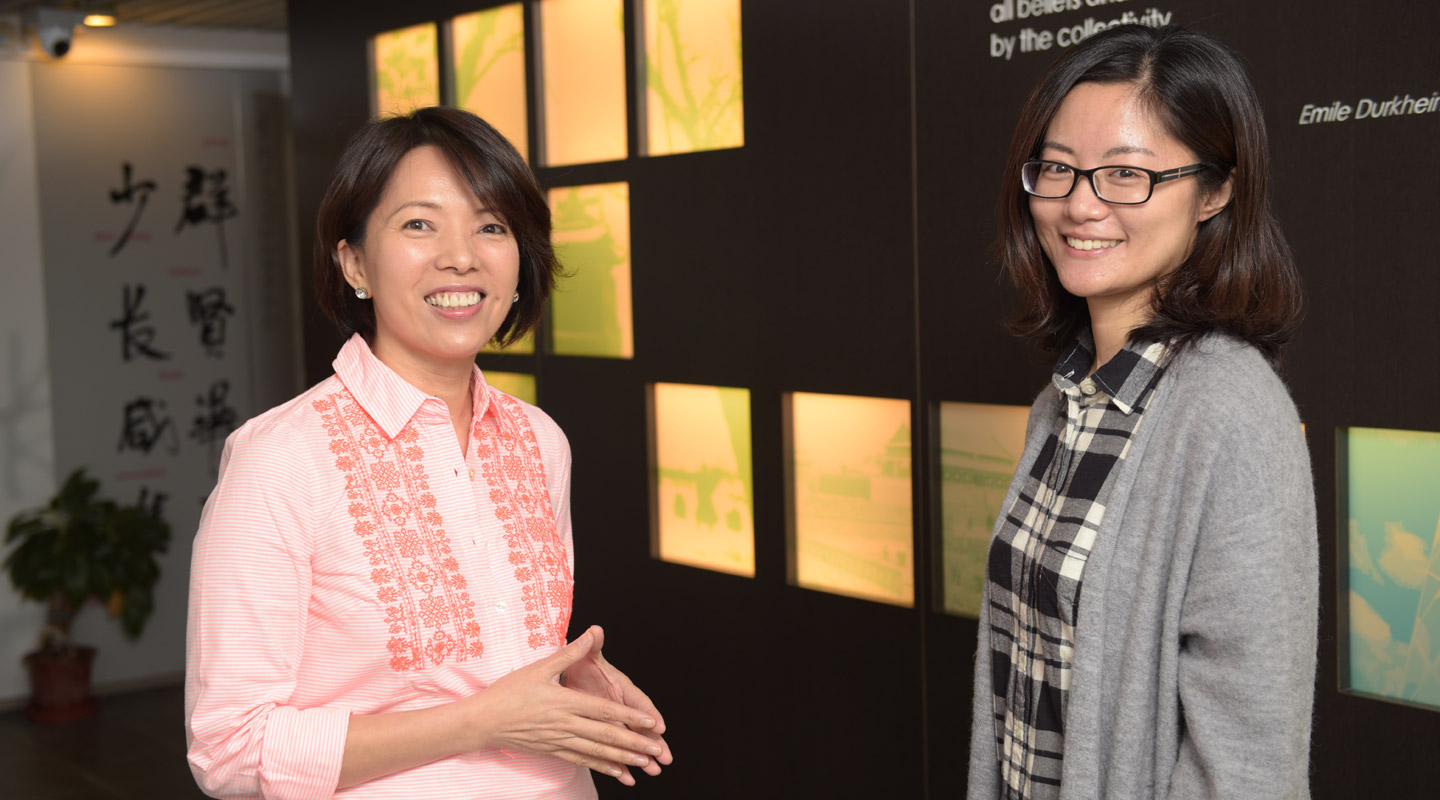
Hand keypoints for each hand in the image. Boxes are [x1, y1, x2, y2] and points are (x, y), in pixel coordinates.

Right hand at [470, 626, 667, 785]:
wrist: (483, 721)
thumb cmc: (509, 692)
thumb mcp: (540, 667)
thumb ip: (570, 653)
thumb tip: (592, 633)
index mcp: (565, 702)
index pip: (604, 711)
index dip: (629, 717)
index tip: (650, 722)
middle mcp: (565, 725)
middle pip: (606, 735)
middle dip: (634, 743)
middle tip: (656, 749)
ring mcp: (559, 741)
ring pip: (597, 752)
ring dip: (622, 758)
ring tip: (644, 763)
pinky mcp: (553, 751)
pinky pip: (582, 761)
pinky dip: (601, 766)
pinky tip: (618, 772)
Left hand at [561, 625, 672, 780]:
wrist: (569, 676)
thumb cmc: (581, 665)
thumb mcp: (586, 655)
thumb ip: (592, 645)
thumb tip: (595, 630)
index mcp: (620, 687)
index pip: (638, 700)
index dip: (648, 713)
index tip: (659, 726)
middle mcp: (622, 705)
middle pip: (641, 726)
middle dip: (653, 742)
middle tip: (665, 757)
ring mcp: (615, 720)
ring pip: (631, 741)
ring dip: (642, 756)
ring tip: (654, 772)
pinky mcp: (606, 731)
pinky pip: (615, 749)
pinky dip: (621, 763)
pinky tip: (627, 778)